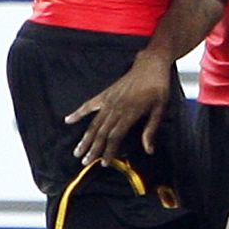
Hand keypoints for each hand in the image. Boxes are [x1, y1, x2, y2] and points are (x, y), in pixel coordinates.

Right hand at [65, 48, 172, 165]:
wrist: (150, 64)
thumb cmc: (158, 87)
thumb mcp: (160, 108)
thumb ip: (151, 129)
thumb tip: (149, 150)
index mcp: (130, 112)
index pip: (115, 136)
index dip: (109, 151)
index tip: (103, 163)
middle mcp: (116, 108)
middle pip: (101, 132)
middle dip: (93, 149)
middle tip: (84, 163)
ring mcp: (108, 100)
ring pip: (94, 123)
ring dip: (85, 138)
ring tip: (77, 151)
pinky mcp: (105, 93)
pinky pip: (89, 104)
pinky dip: (78, 112)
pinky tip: (67, 120)